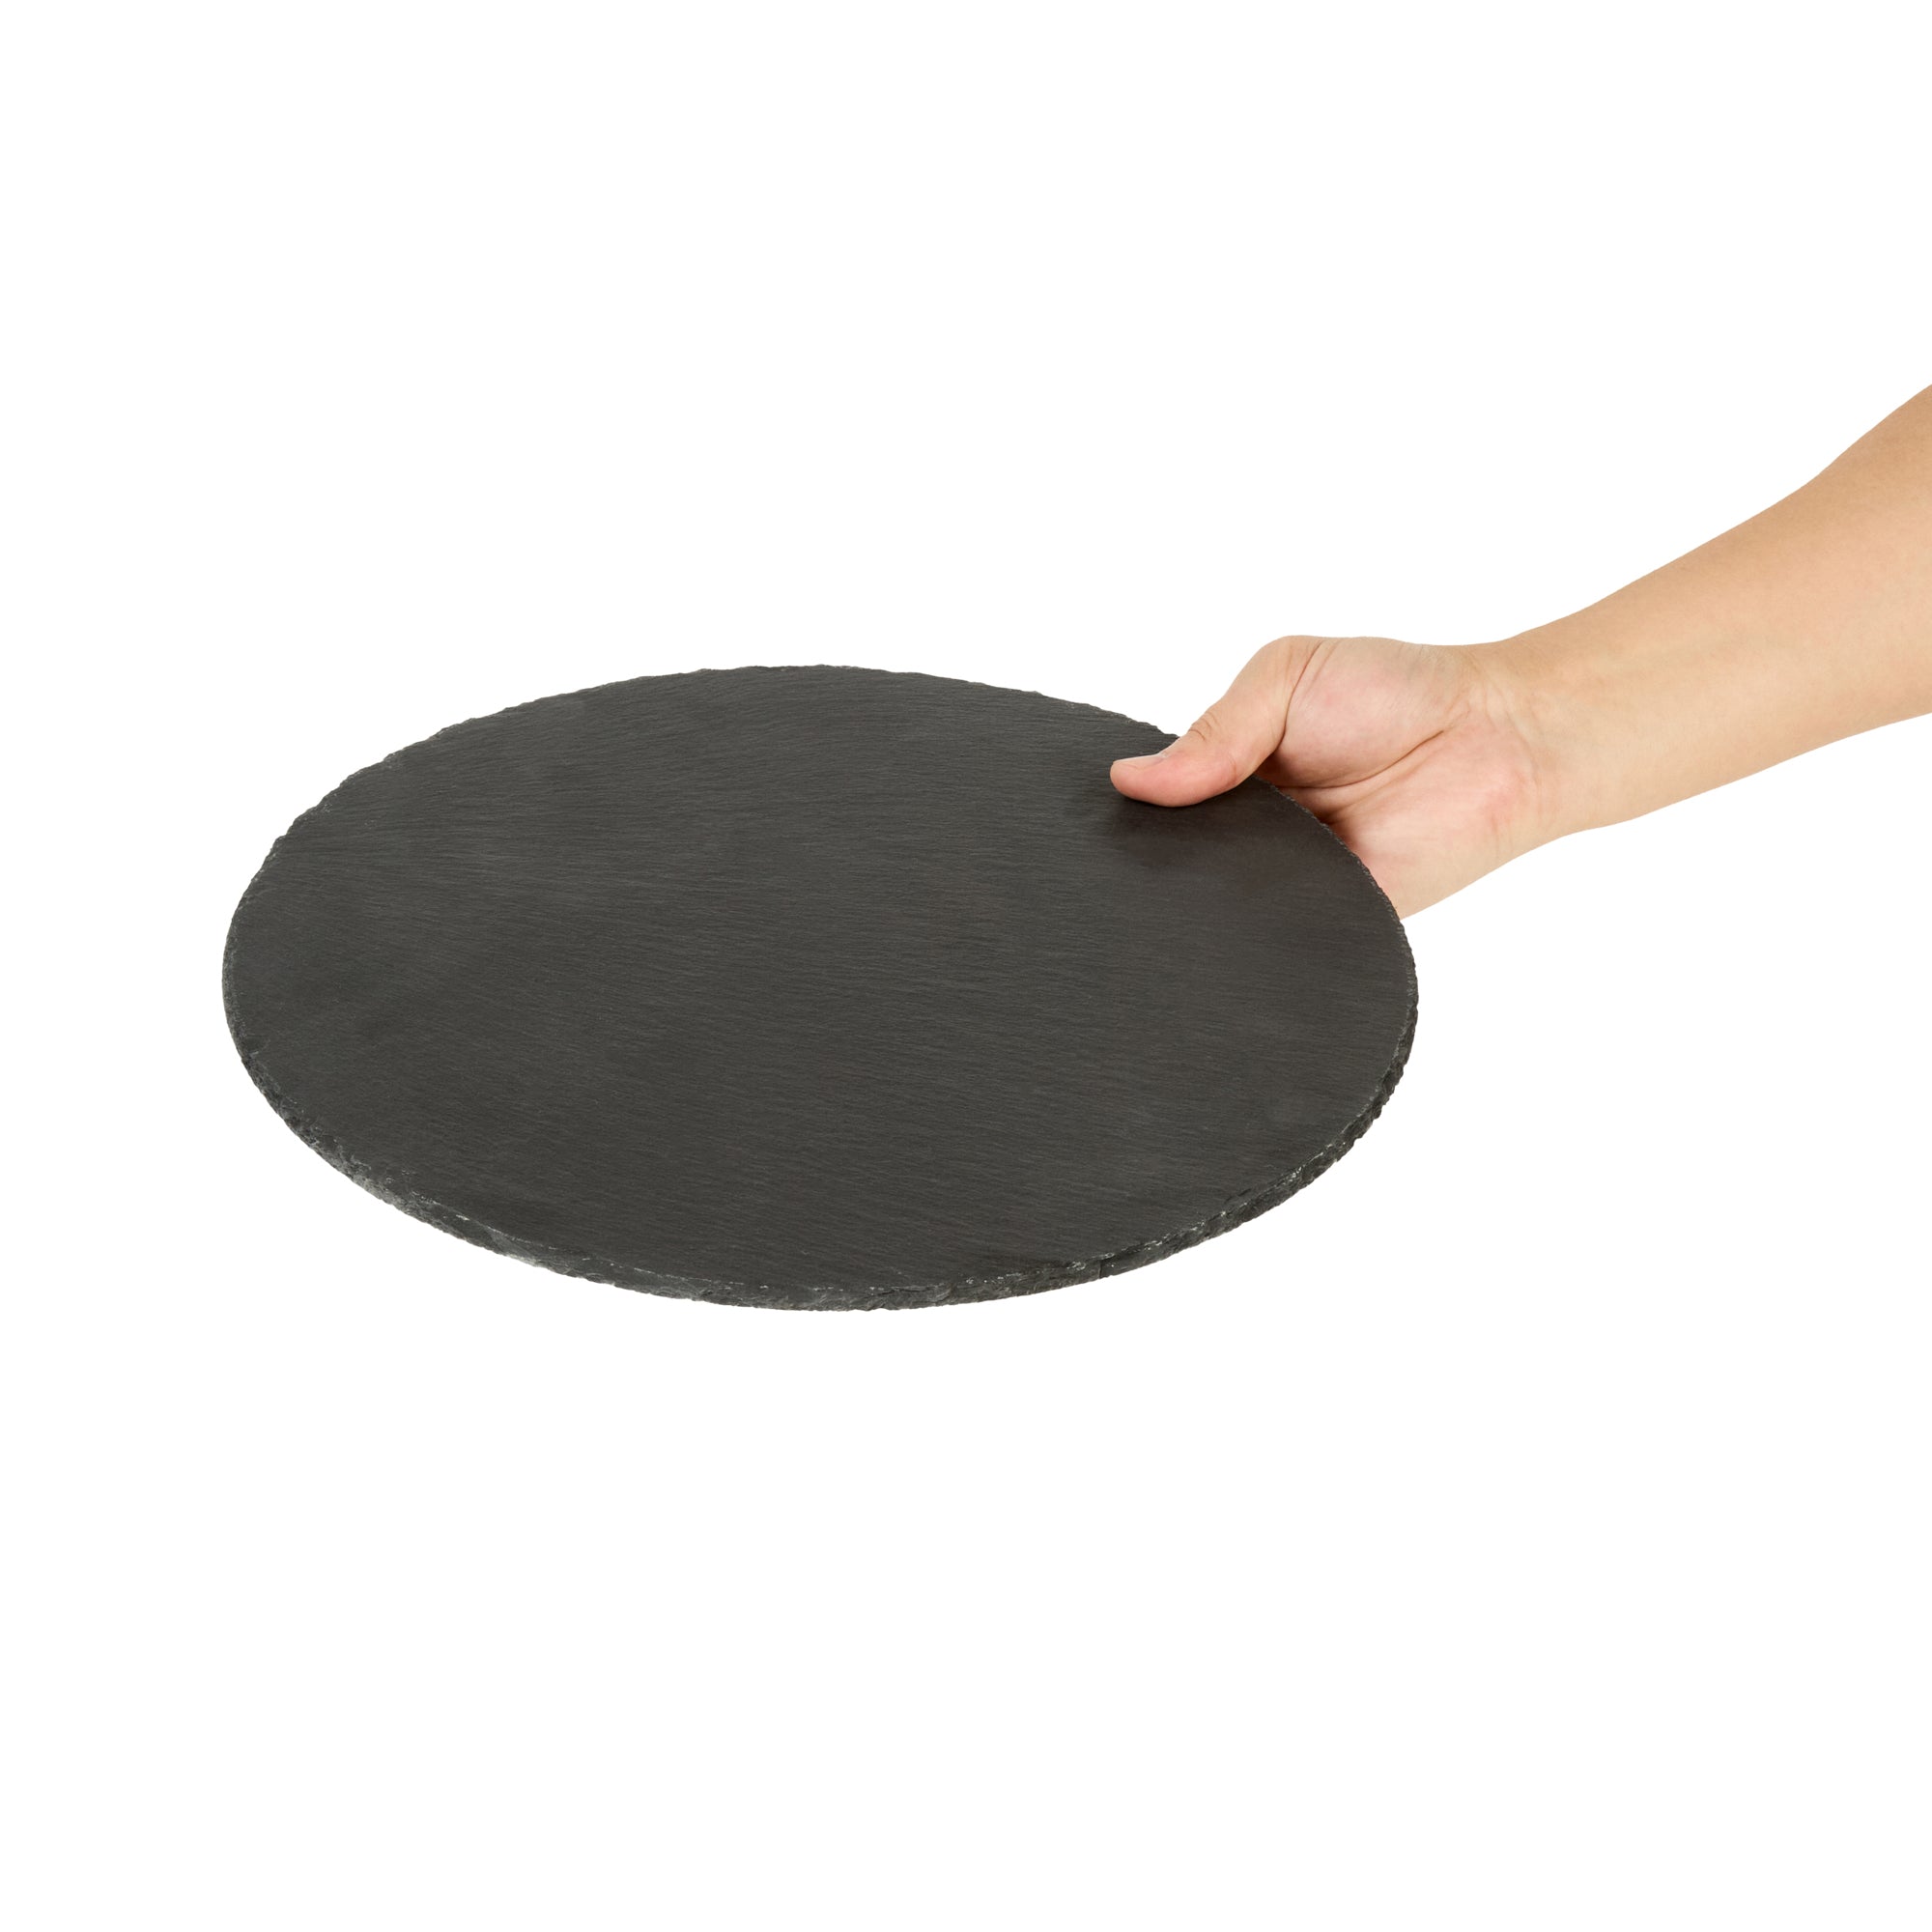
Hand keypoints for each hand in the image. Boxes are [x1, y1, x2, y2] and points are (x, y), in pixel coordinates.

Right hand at [1110, 636, 1549, 916]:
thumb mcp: (1287, 677)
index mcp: (1228, 771)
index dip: (1128, 810)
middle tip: (1137, 853)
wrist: (1498, 739)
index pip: (1154, 805)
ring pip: (1217, 906)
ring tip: (1197, 876)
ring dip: (1204, 895)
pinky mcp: (1330, 921)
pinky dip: (1256, 931)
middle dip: (1156, 858)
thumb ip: (1216, 731)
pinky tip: (1243, 912)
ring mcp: (1287, 880)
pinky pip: (1275, 938)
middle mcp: (1250, 833)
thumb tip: (1131, 781)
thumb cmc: (1401, 692)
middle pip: (1175, 861)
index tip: (1093, 814)